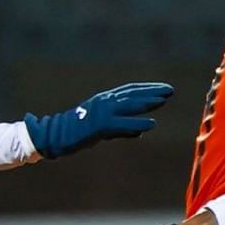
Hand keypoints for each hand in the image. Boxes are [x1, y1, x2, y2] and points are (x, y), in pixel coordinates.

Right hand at [25, 82, 174, 159]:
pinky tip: (151, 123)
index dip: (147, 89)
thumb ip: (122, 128)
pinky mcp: (99, 125)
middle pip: (132, 94)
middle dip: (152, 92)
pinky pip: (122, 124)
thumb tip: (139, 131)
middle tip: (170, 90)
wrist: (54, 136)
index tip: (163, 88)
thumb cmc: (77, 133)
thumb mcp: (103, 129)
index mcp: (104, 100)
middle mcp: (104, 102)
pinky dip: (137, 123)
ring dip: (148, 101)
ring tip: (164, 99)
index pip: (129, 91)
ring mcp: (101, 112)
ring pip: (129, 105)